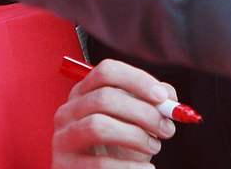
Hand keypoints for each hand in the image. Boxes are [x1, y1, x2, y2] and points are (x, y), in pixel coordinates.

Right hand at [52, 59, 176, 168]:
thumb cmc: (117, 146)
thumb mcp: (132, 120)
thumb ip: (151, 103)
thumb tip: (168, 95)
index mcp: (84, 92)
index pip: (107, 71)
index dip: (137, 80)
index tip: (163, 98)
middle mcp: (68, 110)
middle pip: (105, 98)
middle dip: (143, 112)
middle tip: (167, 129)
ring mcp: (62, 138)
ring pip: (98, 126)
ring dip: (135, 136)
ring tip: (154, 147)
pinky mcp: (64, 165)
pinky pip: (99, 164)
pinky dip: (129, 167)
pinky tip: (146, 168)